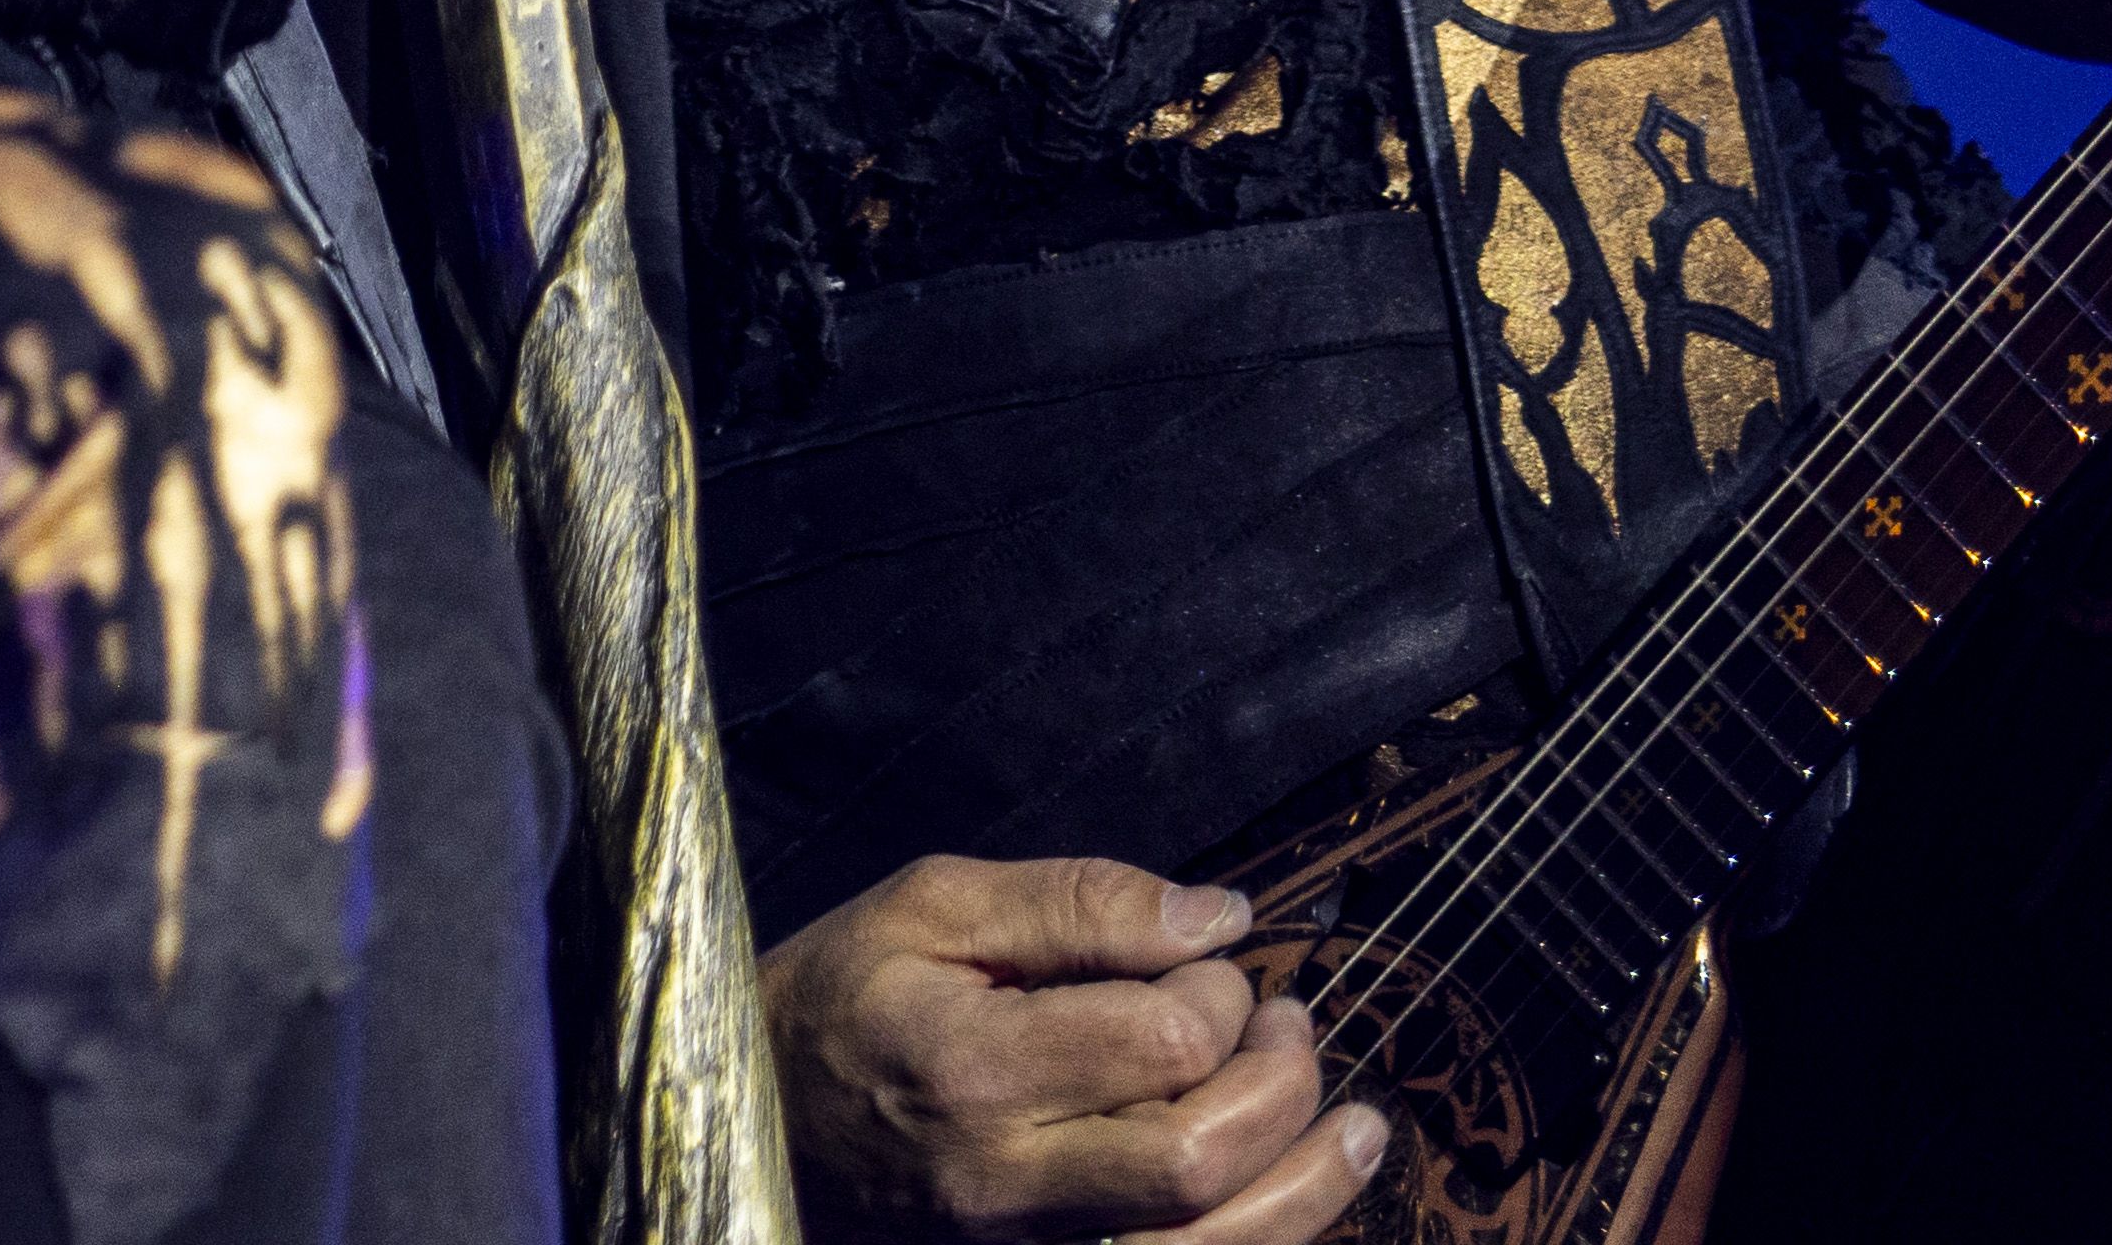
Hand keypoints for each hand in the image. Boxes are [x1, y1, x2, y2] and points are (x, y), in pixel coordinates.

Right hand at [764, 857, 1393, 1241]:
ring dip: (1312, 1188)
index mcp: (971, 1071)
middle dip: (1282, 1087)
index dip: (1218, 997)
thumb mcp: (930, 905)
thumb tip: (1218, 917)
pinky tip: (1302, 1197)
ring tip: (1357, 1125)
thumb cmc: (842, 1001)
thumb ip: (1076, 901)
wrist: (754, 1127)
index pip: (1160, 1045)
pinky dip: (1264, 1244)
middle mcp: (1006, 1186)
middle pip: (1199, 1162)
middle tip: (1291, 1025)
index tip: (1207, 964)